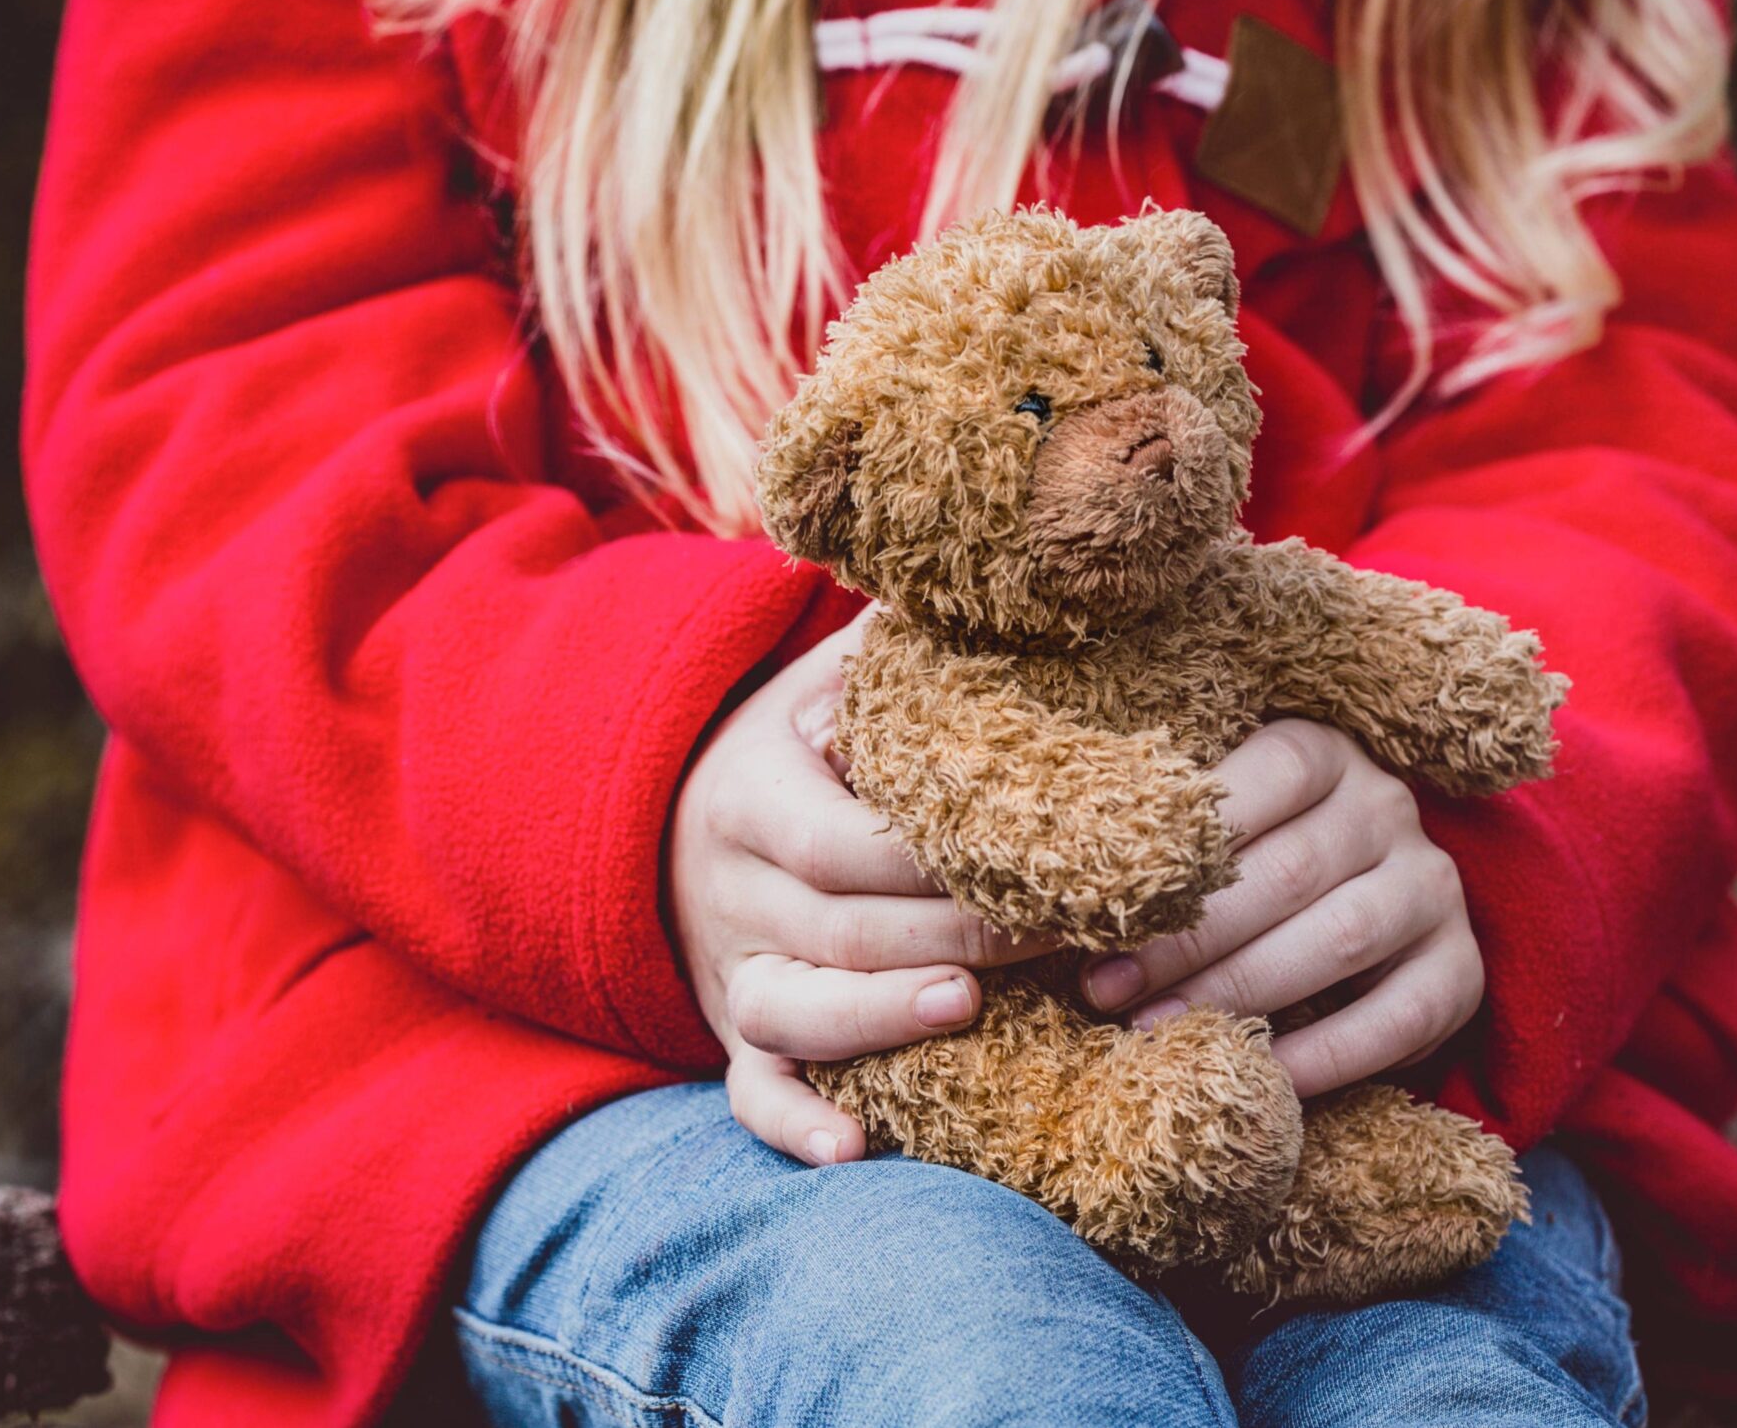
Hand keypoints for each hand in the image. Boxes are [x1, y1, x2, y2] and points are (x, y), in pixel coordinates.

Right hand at [670, 614, 1055, 1166]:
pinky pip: (751, 1092)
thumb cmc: (801, 743)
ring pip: (793, 1012)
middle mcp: (736, 890)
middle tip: (1058, 933)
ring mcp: (733, 970)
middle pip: (840, 928)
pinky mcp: (738, 1034)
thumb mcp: (828, 680)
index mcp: (757, 796)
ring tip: (963, 1014)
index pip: (846, 841)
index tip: (1042, 857)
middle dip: (952, 936)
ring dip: (878, 1020)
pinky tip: (856, 1151)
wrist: (677, 816)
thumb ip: (901, 649)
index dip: (941, 859)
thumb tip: (1000, 585)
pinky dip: (794, 1125)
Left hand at [1077, 720, 1484, 1097]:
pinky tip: (1254, 1078)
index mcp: (1320, 750)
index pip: (1251, 784)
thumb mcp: (1205, 835)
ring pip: (1340, 938)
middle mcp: (1387, 806)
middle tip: (1098, 990)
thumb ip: (1140, 844)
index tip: (1082, 910)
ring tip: (1153, 1032)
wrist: (1373, 923)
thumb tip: (1010, 900)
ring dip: (1239, 991)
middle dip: (1184, 938)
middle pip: (1286, 870)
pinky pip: (1398, 1018)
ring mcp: (1434, 885)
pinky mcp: (1461, 969)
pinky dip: (1324, 1057)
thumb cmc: (1247, 871)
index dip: (1170, 853)